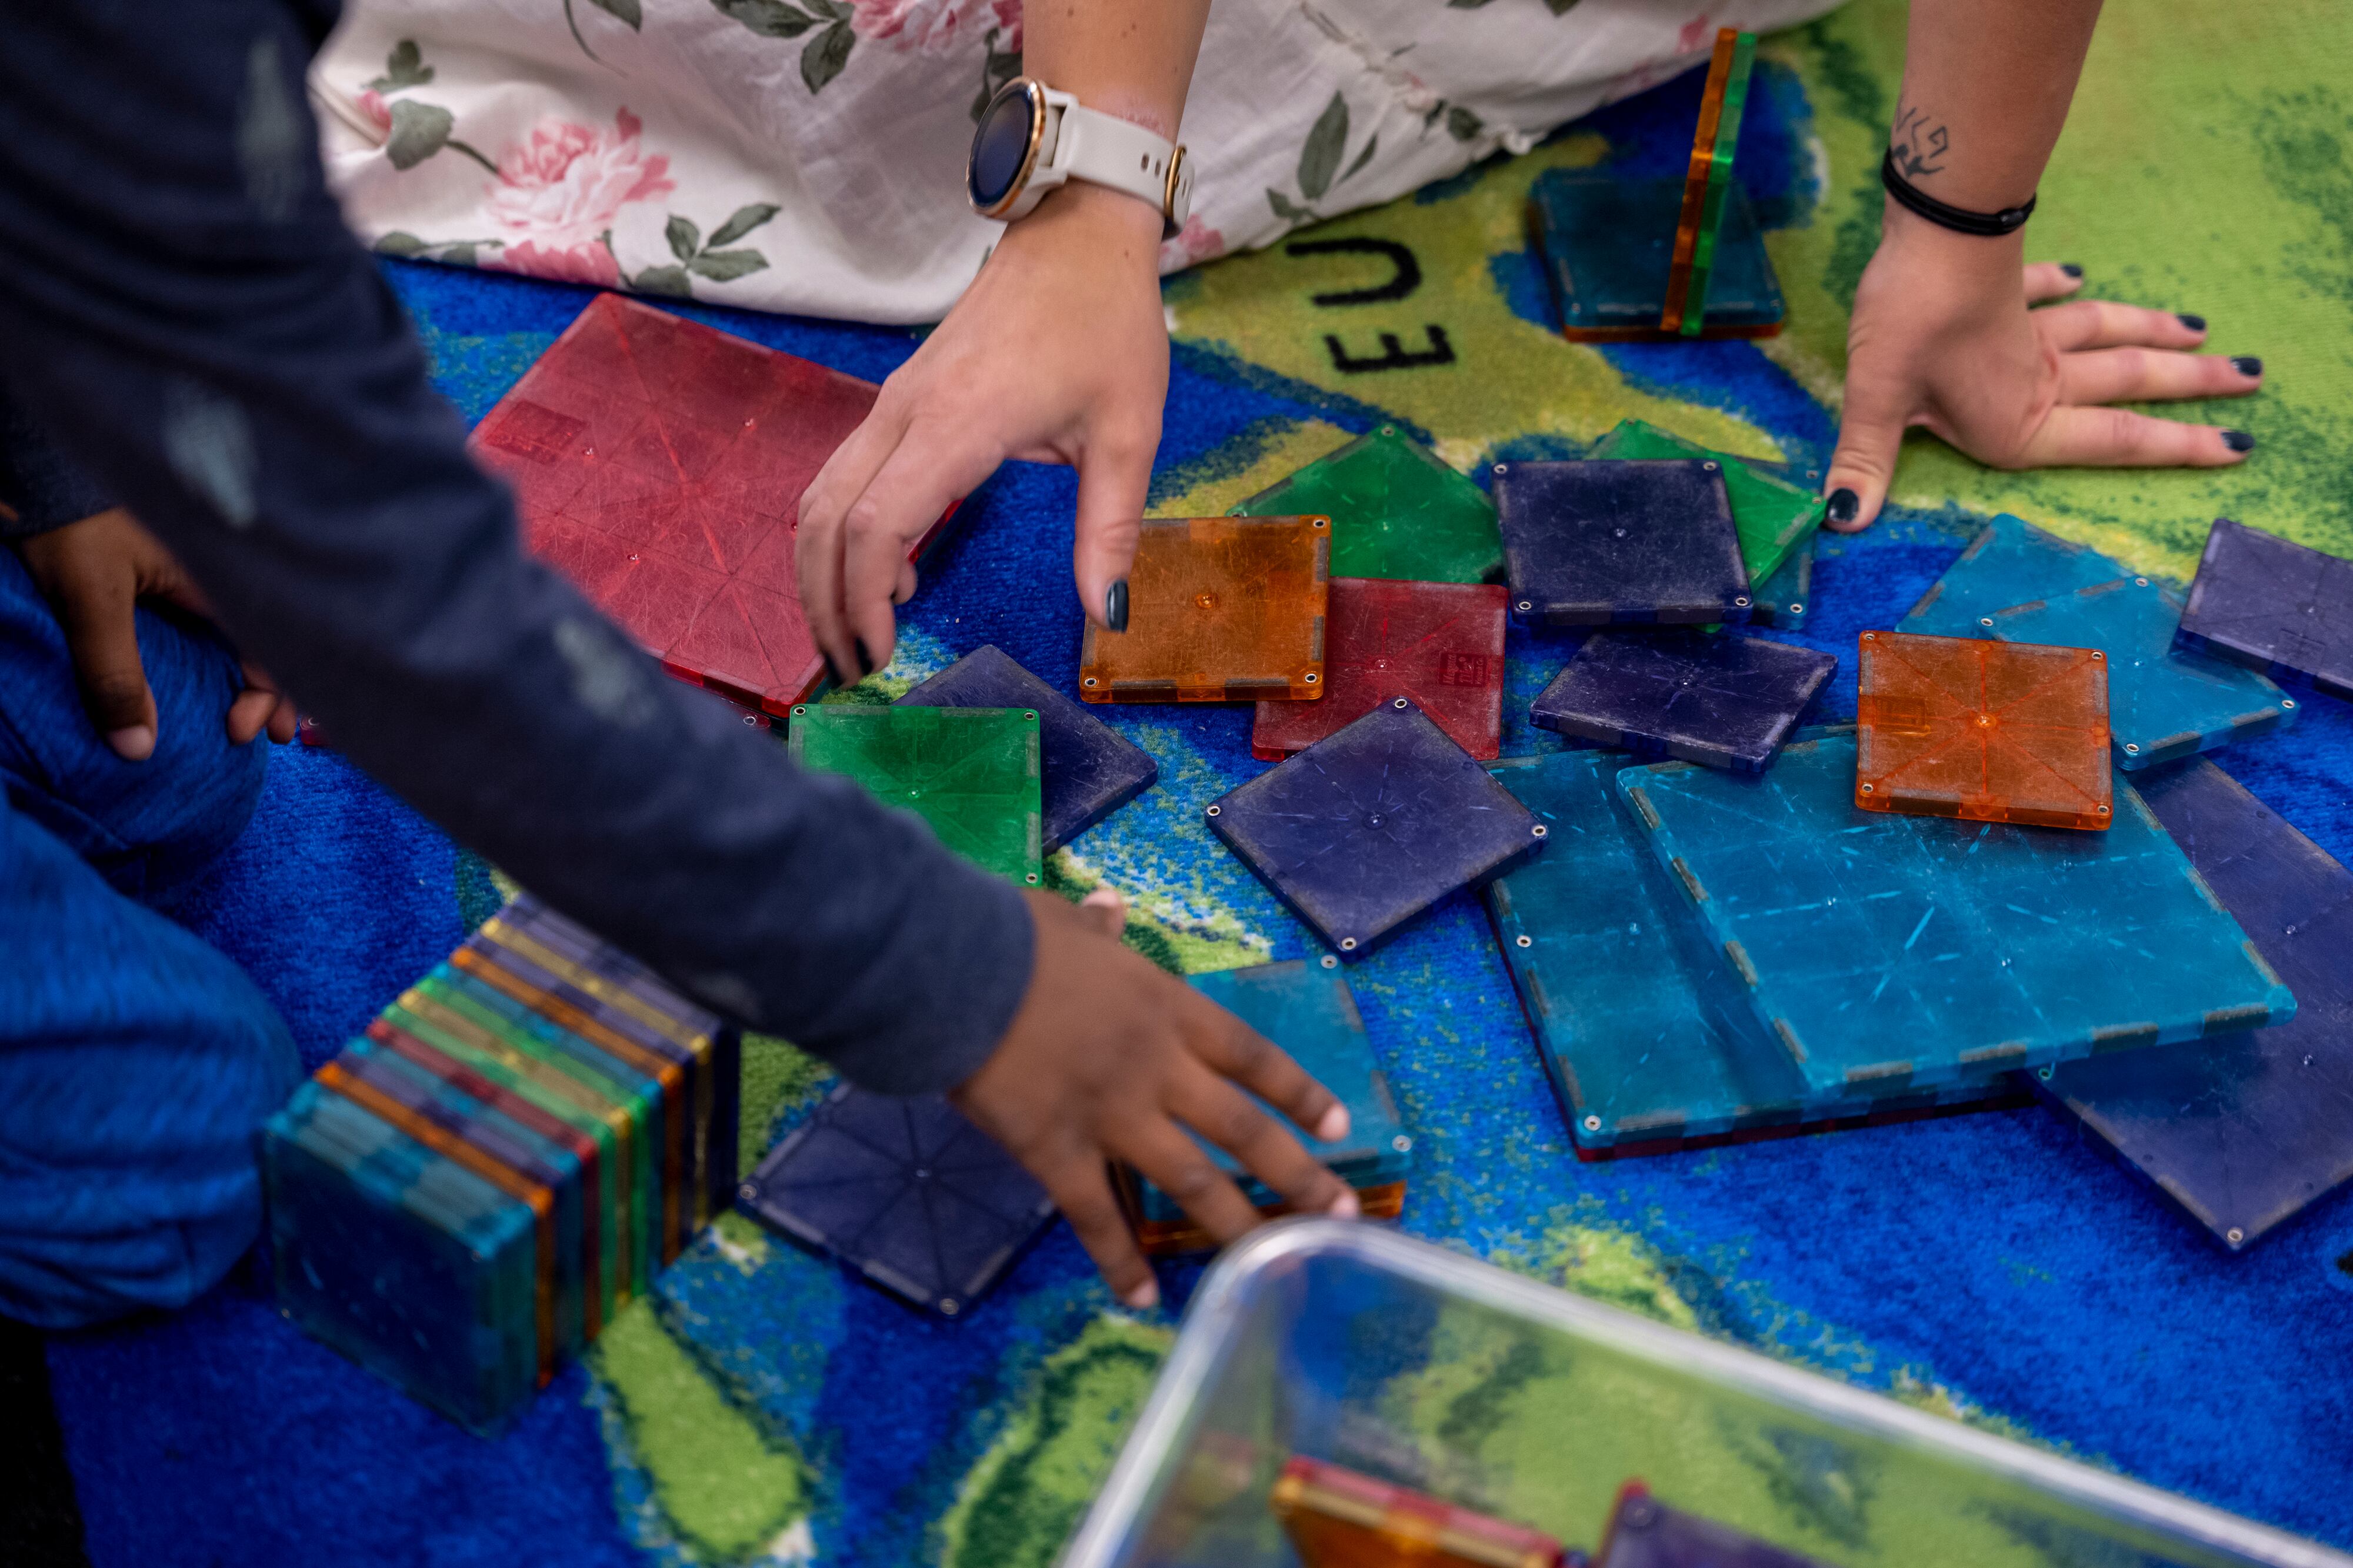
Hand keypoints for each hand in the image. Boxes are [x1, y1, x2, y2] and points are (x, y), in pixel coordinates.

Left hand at [13, 508, 296, 757]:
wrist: (39, 470)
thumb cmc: (72, 524)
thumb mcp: (92, 599)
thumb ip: (115, 671)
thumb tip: (138, 748)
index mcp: (218, 578)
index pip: (271, 644)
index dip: (271, 694)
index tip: (242, 734)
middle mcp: (216, 577)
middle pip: (264, 641)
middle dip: (269, 692)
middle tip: (251, 736)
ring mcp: (193, 575)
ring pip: (237, 633)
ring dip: (240, 677)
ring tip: (235, 713)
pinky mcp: (165, 576)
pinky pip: (204, 623)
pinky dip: (211, 656)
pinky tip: (203, 677)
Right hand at [796, 183, 1168, 679]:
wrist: (1078, 232)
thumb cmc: (1106, 324)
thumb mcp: (1129, 432)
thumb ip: (1110, 528)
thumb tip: (1106, 614)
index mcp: (959, 423)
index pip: (878, 527)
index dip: (864, 601)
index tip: (882, 656)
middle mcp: (906, 412)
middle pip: (825, 519)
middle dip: (824, 601)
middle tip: (852, 668)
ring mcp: (894, 401)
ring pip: (820, 495)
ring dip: (822, 569)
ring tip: (854, 632)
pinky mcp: (899, 398)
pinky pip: (842, 474)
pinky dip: (842, 532)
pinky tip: (889, 573)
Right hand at [950, 887, 1358, 1308]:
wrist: (950, 971)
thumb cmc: (1010, 939)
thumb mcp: (1068, 923)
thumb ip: (1098, 929)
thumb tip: (1109, 908)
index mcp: (1166, 1010)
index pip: (1251, 1057)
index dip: (1297, 1092)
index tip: (1338, 1126)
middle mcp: (1156, 1069)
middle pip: (1242, 1129)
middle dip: (1296, 1174)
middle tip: (1339, 1213)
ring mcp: (1111, 1117)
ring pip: (1190, 1182)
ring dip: (1237, 1225)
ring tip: (1274, 1265)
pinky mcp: (1057, 1153)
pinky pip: (1096, 1218)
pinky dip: (1120, 1261)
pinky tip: (1144, 1297)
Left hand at [1822, 205, 2261, 531]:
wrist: (1929, 234)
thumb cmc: (1910, 323)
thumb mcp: (1878, 401)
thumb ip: (1865, 462)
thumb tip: (1841, 520)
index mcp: (2016, 420)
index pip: (2113, 441)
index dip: (2175, 448)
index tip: (2234, 446)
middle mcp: (2037, 377)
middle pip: (2128, 383)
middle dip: (2191, 387)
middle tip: (2250, 379)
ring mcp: (2027, 329)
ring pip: (2104, 334)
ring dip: (2150, 335)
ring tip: (2200, 333)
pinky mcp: (2005, 285)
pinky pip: (2043, 291)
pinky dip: (2063, 286)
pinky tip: (2081, 277)